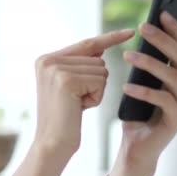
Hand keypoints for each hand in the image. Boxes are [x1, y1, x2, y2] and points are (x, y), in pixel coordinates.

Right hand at [32, 28, 134, 154]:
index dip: (109, 38)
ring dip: (96, 90)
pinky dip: (96, 96)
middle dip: (95, 82)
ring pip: (100, 70)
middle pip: (97, 59)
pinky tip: (79, 108)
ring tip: (76, 105)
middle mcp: (48, 59)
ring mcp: (55, 68)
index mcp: (46, 58)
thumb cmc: (65, 118)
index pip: (85, 44)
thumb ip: (81, 65)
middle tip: (76, 101)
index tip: (130, 31)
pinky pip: (99, 80)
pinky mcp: (65, 79)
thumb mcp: (71, 87)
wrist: (52, 144)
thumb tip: (102, 47)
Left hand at [108, 11, 176, 175]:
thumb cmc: (136, 111)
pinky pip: (163, 101)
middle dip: (162, 40)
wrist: (136, 146)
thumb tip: (135, 34)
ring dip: (149, 64)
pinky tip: (127, 86)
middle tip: (142, 28)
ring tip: (127, 56)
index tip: (161, 12)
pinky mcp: (176, 120)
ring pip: (172, 77)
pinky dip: (144, 92)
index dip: (174, 29)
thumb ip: (142, 64)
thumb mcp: (138, 82)